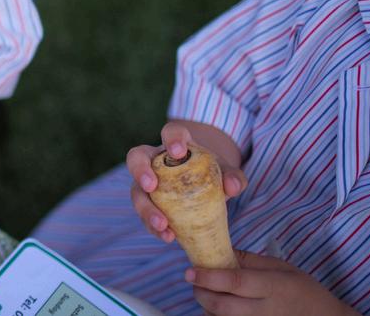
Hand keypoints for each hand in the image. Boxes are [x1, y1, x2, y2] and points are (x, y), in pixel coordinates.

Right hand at [126, 121, 246, 242]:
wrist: (203, 187)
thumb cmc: (211, 173)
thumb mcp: (225, 171)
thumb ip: (233, 176)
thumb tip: (232, 187)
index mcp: (175, 145)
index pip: (170, 132)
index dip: (171, 139)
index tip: (178, 152)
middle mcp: (153, 160)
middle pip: (136, 158)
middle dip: (140, 171)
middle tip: (151, 186)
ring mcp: (146, 183)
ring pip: (136, 192)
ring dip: (146, 209)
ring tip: (162, 225)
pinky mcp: (147, 204)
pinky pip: (144, 215)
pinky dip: (154, 227)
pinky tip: (168, 237)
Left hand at [186, 250, 358, 314]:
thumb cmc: (303, 290)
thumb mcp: (281, 267)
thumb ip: (249, 260)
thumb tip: (218, 249)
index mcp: (273, 286)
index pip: (235, 282)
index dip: (209, 277)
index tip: (190, 271)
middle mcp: (265, 310)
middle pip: (222, 306)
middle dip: (201, 293)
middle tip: (194, 281)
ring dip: (207, 307)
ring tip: (208, 293)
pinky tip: (219, 308)